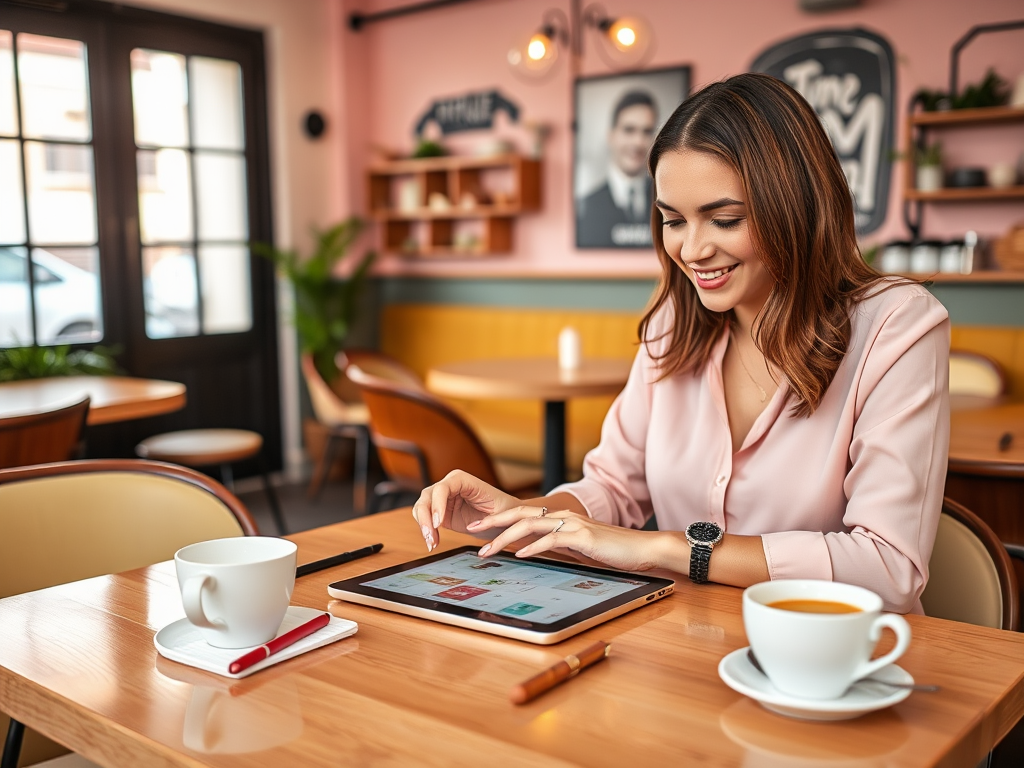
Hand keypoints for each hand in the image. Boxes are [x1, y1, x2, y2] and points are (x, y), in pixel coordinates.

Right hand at [410, 470, 522, 550]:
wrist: (505, 519)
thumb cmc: (505, 511)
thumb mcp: (498, 512)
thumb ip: (484, 516)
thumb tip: (472, 526)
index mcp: (462, 479)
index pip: (442, 488)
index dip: (437, 504)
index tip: (439, 523)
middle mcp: (449, 486)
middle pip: (427, 497)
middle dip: (425, 518)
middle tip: (430, 536)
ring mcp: (443, 499)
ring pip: (422, 507)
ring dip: (423, 526)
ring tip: (432, 543)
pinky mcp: (440, 512)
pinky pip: (425, 519)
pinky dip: (426, 531)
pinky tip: (433, 543)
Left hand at [470, 508, 662, 571]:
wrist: (643, 548)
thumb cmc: (612, 551)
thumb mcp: (579, 548)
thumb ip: (558, 547)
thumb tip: (534, 554)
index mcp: (561, 518)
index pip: (524, 515)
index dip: (500, 520)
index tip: (479, 528)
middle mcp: (564, 516)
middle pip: (520, 515)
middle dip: (494, 523)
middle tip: (472, 530)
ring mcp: (573, 524)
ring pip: (531, 526)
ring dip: (506, 537)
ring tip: (489, 548)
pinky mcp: (583, 537)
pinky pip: (552, 540)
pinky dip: (533, 547)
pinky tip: (520, 555)